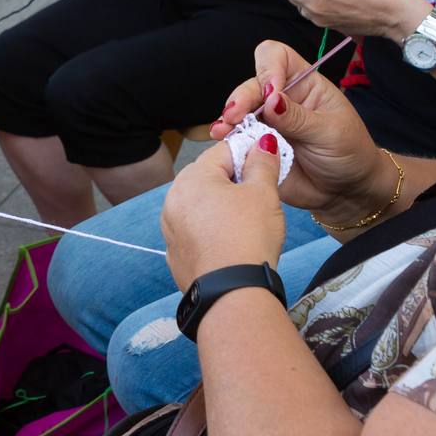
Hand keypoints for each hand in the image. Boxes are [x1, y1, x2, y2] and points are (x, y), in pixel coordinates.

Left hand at [161, 136, 287, 291]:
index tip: (266, 168)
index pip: (223, 150)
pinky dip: (210, 232)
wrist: (232, 293)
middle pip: (208, 177)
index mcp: (192, 177)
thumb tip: (263, 142)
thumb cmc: (248, 238)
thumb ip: (263, 163)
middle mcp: (173, 199)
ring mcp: (170, 227)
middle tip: (259, 198)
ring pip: (200, 205)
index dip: (249, 155)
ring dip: (221, 207)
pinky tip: (230, 243)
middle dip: (234, 182)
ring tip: (247, 223)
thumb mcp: (264, 194)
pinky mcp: (174, 253)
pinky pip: (195, 231)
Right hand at [207, 40, 388, 216]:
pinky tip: (226, 147)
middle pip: (251, 85)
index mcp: (304, 83)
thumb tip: (270, 99)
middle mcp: (280, 99)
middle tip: (234, 116)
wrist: (346, 191)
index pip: (278, 57)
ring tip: (222, 132)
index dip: (269, 67)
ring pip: (238, 113)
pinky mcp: (257, 147)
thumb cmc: (350, 153)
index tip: (270, 90)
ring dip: (228, 121)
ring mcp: (267, 123)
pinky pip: (237, 141)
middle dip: (240, 98)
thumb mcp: (331, 132)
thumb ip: (299, 117)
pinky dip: (229, 143)